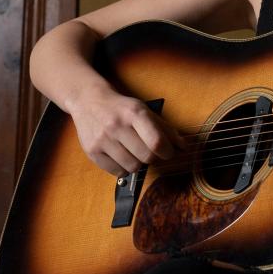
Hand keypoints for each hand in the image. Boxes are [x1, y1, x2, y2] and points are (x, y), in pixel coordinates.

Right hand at [68, 82, 184, 176]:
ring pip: (132, 167)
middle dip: (154, 158)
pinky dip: (124, 168)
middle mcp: (117, 126)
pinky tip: (123, 157)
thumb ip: (165, 128)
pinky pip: (116, 172)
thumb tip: (183, 147)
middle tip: (151, 152)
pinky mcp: (92, 152)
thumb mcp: (145, 110)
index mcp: (134, 113)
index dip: (168, 152)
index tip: (170, 152)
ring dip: (139, 163)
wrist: (89, 101)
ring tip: (135, 152)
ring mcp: (103, 140)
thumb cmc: (122, 108)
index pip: (156, 141)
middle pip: (146, 157)